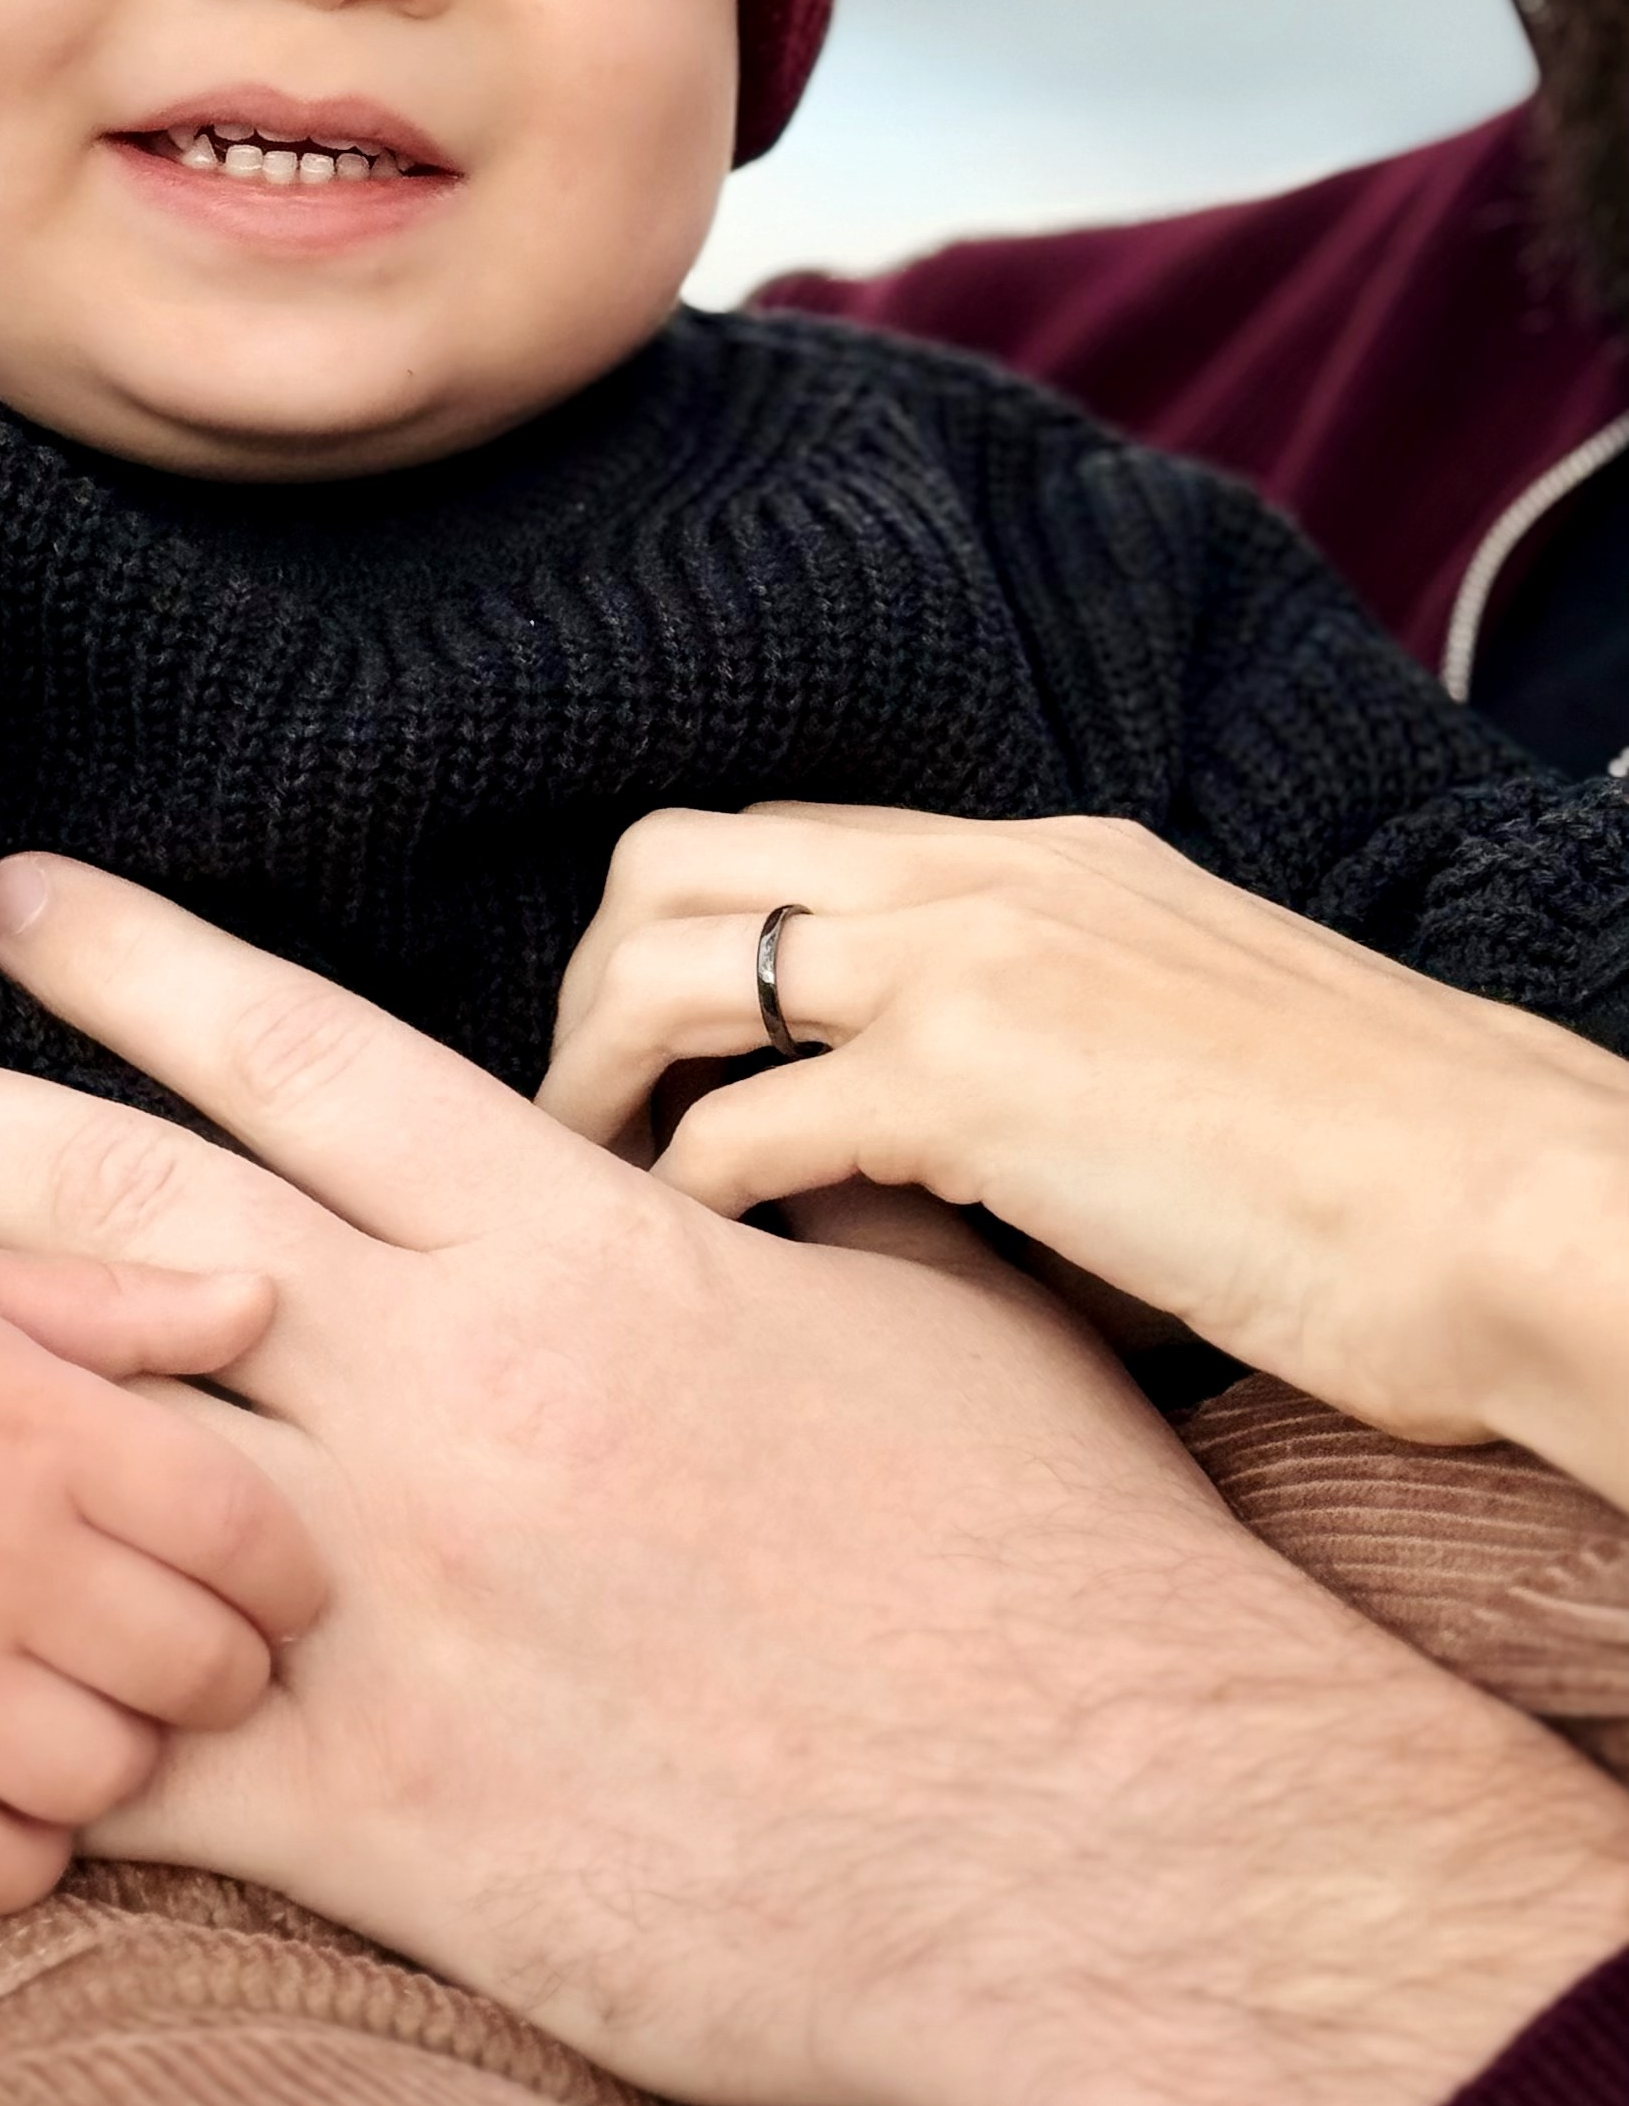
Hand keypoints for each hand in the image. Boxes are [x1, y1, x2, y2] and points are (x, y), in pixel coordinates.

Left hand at [0, 860, 1628, 2105]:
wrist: (1116, 1837)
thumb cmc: (1055, 1557)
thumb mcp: (925, 1300)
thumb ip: (778, 1211)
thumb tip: (752, 1142)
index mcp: (577, 1248)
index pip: (299, 1053)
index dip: (136, 961)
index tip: (13, 897)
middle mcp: (447, 1391)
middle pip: (116, 1210)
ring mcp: (397, 1601)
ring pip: (75, 1459)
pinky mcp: (383, 1818)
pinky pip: (121, 1752)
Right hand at [0, 1238, 323, 1912]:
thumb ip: (129, 1302)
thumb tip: (267, 1299)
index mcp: (44, 1431)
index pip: (243, 1532)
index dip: (293, 1576)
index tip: (284, 1586)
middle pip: (199, 1669)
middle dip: (231, 1674)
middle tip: (204, 1656)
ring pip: (103, 1777)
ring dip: (129, 1759)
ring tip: (107, 1717)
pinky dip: (18, 1857)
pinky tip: (17, 1800)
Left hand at [540, 801, 1628, 1503]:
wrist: (1521, 1209)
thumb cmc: (1389, 1186)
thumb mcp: (1193, 1060)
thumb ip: (1047, 1066)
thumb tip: (919, 1179)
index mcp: (1054, 859)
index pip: (787, 839)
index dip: (683, 940)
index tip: (653, 1064)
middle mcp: (995, 878)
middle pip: (677, 858)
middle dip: (590, 986)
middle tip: (585, 1124)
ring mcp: (977, 964)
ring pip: (668, 959)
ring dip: (595, 1079)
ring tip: (589, 1194)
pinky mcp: (976, 1084)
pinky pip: (741, 1122)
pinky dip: (686, 1192)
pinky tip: (692, 1266)